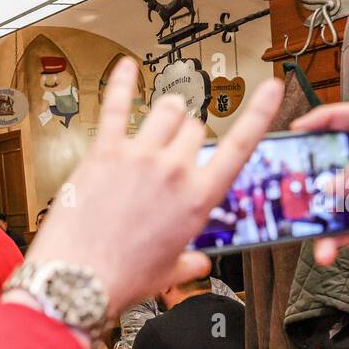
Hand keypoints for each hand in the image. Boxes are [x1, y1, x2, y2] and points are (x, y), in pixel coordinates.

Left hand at [25, 57, 282, 313]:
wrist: (79, 280)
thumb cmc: (121, 279)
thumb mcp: (168, 273)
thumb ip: (189, 263)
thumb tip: (199, 264)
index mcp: (198, 200)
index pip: (240, 146)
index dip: (260, 112)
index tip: (270, 89)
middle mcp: (174, 172)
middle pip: (195, 128)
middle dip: (187, 136)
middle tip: (173, 152)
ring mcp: (140, 158)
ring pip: (167, 110)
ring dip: (166, 113)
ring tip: (157, 124)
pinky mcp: (105, 153)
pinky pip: (117, 107)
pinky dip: (121, 84)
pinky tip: (124, 68)